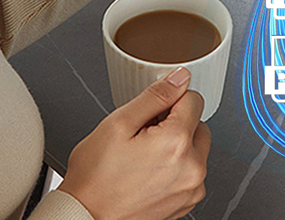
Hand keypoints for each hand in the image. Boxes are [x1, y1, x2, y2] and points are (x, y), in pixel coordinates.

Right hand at [57, 68, 208, 219]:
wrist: (86, 217)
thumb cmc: (96, 177)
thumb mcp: (119, 122)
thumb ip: (156, 95)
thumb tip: (179, 78)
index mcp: (177, 144)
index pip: (193, 99)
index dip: (169, 99)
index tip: (152, 112)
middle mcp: (192, 169)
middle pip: (198, 123)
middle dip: (176, 121)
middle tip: (144, 132)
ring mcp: (191, 190)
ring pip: (197, 148)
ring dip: (179, 144)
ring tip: (145, 154)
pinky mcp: (186, 203)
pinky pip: (191, 172)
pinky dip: (177, 166)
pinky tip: (150, 171)